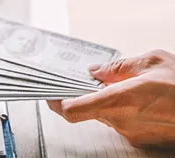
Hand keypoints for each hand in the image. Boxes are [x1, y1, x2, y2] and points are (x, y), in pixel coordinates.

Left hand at [47, 50, 174, 148]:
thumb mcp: (151, 61)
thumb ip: (118, 66)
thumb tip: (95, 70)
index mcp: (121, 101)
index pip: (73, 110)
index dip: (56, 102)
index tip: (48, 92)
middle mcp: (122, 121)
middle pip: (85, 109)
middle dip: (81, 93)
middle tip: (81, 76)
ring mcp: (130, 133)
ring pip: (102, 113)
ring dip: (101, 98)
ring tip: (113, 81)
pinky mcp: (139, 139)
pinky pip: (118, 120)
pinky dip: (116, 107)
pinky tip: (130, 94)